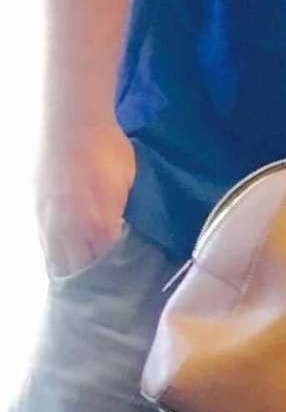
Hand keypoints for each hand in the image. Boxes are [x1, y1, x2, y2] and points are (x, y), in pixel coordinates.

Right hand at [36, 117, 133, 280]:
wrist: (71, 120)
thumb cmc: (107, 149)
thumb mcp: (126, 185)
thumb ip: (119, 215)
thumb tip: (119, 236)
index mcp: (100, 223)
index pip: (107, 266)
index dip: (116, 278)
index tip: (125, 286)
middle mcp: (70, 228)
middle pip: (79, 271)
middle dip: (92, 283)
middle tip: (105, 292)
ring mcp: (48, 219)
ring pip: (56, 261)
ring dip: (70, 274)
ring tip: (83, 286)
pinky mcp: (34, 209)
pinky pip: (43, 243)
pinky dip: (55, 255)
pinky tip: (64, 261)